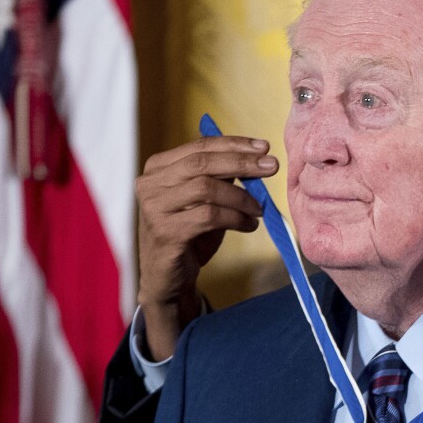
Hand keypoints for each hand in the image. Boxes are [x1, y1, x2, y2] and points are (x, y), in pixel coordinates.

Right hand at [133, 135, 275, 360]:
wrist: (168, 277)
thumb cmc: (189, 235)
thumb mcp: (204, 201)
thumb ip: (220, 179)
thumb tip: (255, 159)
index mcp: (158, 169)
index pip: (199, 147)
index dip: (233, 144)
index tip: (264, 147)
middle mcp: (150, 184)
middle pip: (202, 163)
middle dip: (241, 163)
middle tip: (272, 167)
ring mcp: (154, 208)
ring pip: (206, 189)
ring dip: (241, 198)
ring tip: (259, 209)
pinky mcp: (165, 232)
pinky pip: (209, 216)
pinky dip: (236, 219)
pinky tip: (249, 225)